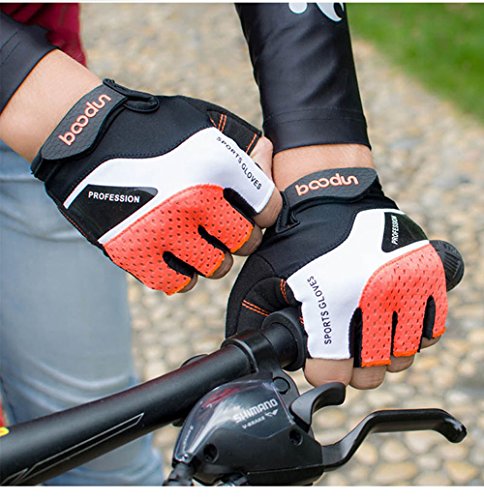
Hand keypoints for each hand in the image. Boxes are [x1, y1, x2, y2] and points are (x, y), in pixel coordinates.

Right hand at [31, 79, 280, 293]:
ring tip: (197, 238)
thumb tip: (270, 162)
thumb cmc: (152, 129)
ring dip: (213, 255)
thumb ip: (244, 144)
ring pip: (216, 267)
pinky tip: (176, 254)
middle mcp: (193, 200)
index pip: (269, 210)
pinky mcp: (134, 251)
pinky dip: (183, 273)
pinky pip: (178, 283)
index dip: (264, 210)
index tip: (250, 208)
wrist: (85, 138)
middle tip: (224, 225)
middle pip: (246, 242)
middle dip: (241, 235)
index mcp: (216, 165)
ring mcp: (162, 230)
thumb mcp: (203, 121)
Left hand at [226, 166, 455, 388]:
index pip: (332, 375)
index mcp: (333, 300)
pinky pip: (430, 331)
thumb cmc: (295, 238)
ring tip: (366, 331)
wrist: (332, 196)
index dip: (321, 371)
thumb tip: (250, 352)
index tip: (319, 360)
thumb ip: (253, 317)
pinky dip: (411, 333)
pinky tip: (391, 319)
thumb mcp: (262, 276)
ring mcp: (408, 287)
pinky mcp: (429, 276)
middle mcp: (376, 297)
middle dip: (352, 367)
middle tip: (343, 348)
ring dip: (382, 352)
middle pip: (371, 375)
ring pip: (402, 357)